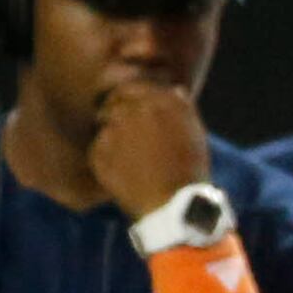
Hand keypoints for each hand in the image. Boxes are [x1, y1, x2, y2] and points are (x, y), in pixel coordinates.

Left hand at [88, 81, 216, 216]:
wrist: (172, 207)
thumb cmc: (187, 171)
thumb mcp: (194, 133)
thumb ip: (180, 106)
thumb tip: (172, 89)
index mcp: (162, 99)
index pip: (133, 86)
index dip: (129, 98)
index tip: (130, 111)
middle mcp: (137, 108)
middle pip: (113, 100)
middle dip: (116, 113)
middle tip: (126, 137)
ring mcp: (115, 128)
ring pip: (104, 122)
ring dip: (112, 134)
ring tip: (129, 159)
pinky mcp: (99, 150)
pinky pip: (98, 147)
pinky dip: (106, 157)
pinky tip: (124, 174)